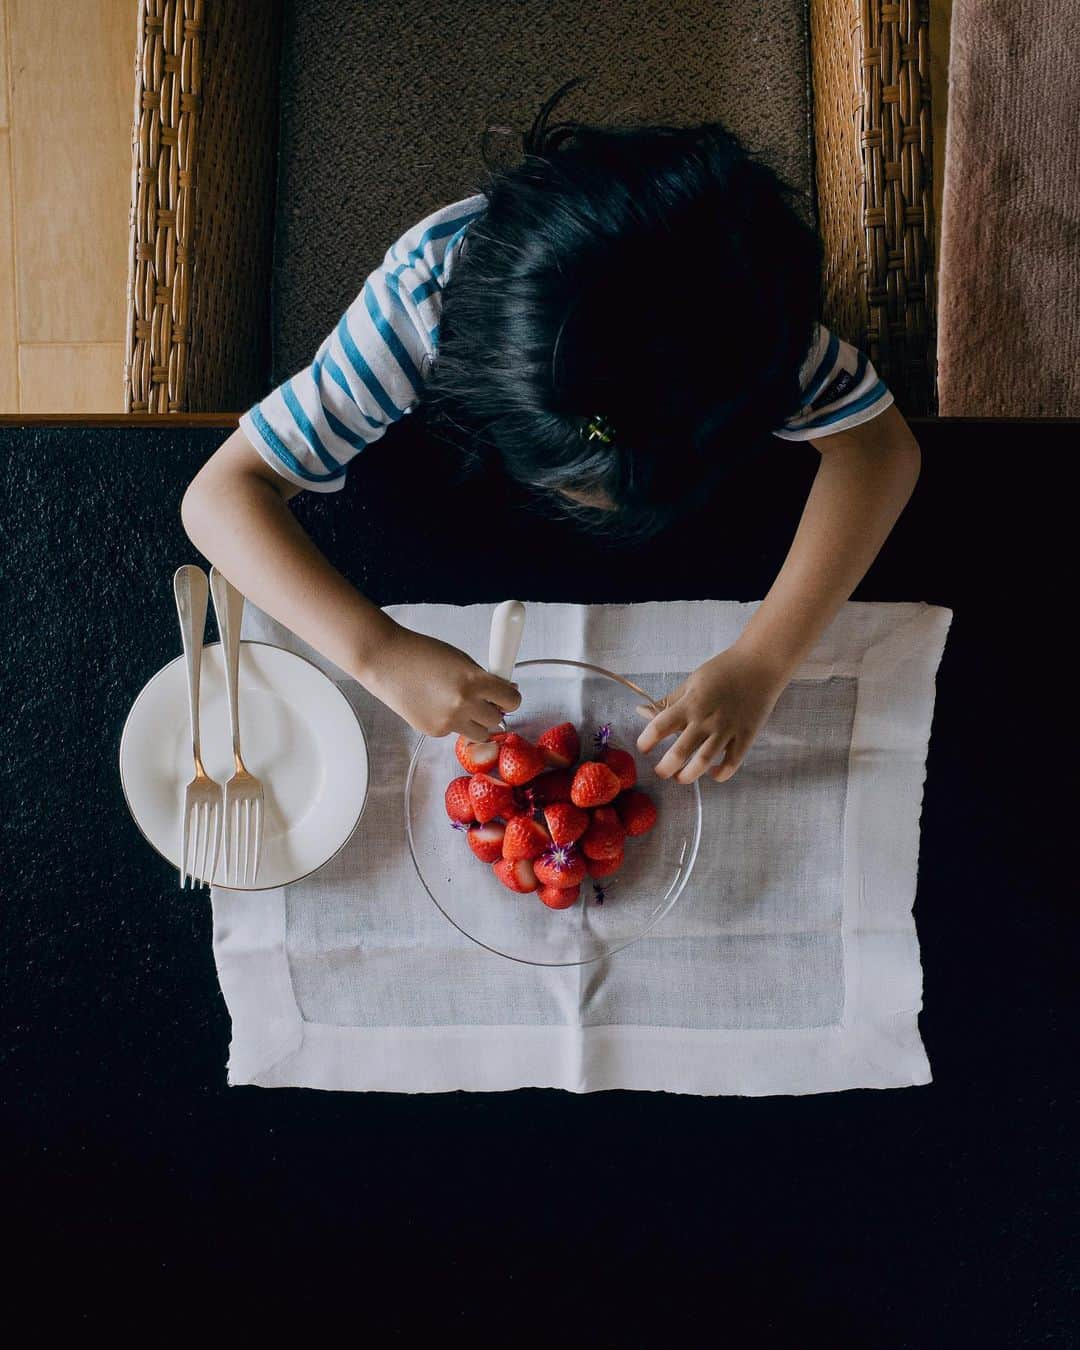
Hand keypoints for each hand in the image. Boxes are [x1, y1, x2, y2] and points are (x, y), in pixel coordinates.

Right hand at [362, 621, 520, 739]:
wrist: (384, 661)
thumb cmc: (421, 653)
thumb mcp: (460, 659)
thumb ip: (484, 676)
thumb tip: (507, 690)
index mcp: (474, 681)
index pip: (511, 700)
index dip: (510, 697)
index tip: (506, 695)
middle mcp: (463, 705)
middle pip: (497, 720)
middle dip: (492, 710)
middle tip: (481, 698)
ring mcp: (447, 722)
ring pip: (479, 734)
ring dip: (476, 722)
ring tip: (460, 704)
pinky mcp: (433, 732)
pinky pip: (454, 732)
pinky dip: (452, 722)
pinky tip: (436, 705)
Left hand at [634, 646, 787, 783]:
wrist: (760, 665)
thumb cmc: (723, 670)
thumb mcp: (691, 682)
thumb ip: (668, 700)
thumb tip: (641, 711)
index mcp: (690, 704)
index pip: (660, 727)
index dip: (646, 741)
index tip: (643, 748)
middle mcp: (706, 720)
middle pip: (679, 752)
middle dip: (665, 768)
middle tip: (660, 772)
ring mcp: (727, 730)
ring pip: (704, 762)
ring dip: (688, 775)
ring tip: (680, 777)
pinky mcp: (746, 737)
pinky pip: (732, 763)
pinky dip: (721, 774)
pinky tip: (712, 773)